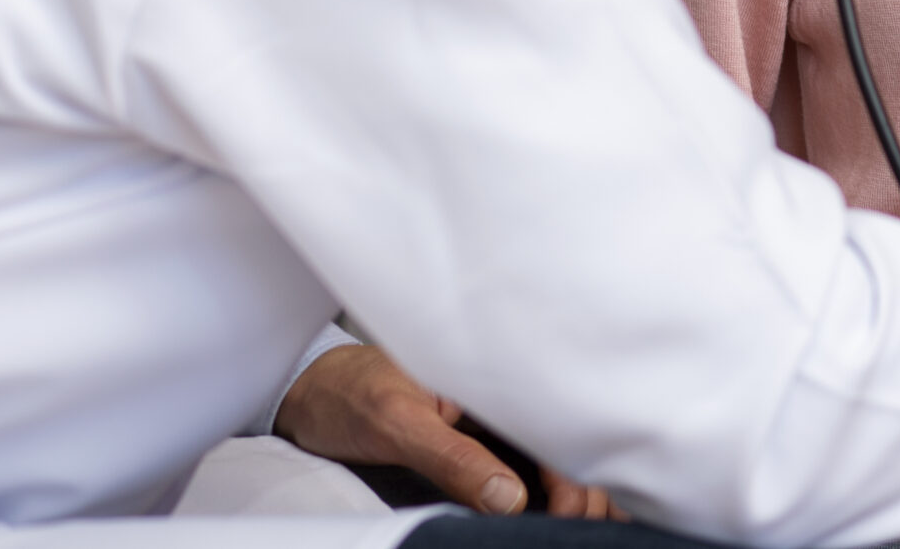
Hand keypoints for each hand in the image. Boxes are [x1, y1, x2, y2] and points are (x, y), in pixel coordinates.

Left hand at [274, 343, 618, 518]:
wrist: (308, 393)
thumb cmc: (348, 392)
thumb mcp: (395, 423)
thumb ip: (452, 459)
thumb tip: (509, 500)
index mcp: (492, 373)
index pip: (554, 421)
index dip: (574, 469)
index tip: (574, 511)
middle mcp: (501, 395)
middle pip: (561, 442)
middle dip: (587, 485)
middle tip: (584, 526)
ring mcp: (492, 421)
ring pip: (550, 457)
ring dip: (577, 489)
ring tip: (591, 522)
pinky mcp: (479, 443)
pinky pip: (523, 466)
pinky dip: (548, 492)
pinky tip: (561, 512)